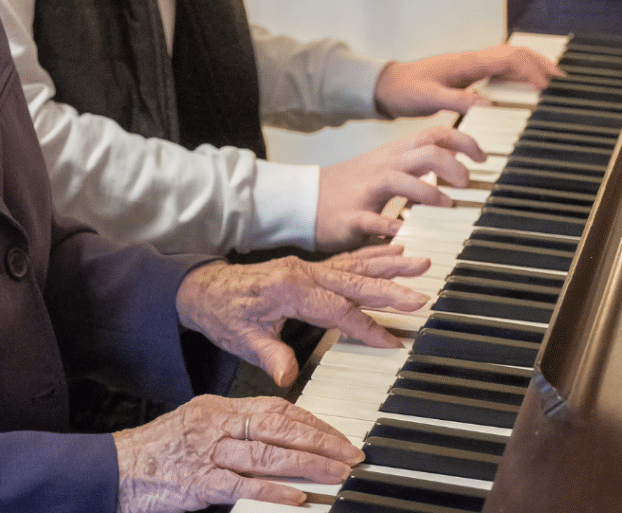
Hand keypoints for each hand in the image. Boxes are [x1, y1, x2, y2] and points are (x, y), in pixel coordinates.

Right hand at [114, 393, 362, 512]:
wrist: (121, 467)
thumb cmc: (162, 449)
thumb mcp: (200, 425)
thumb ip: (236, 428)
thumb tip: (279, 436)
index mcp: (219, 407)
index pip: (274, 407)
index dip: (311, 420)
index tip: (338, 434)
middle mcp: (216, 424)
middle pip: (277, 426)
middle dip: (319, 440)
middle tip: (351, 452)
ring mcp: (208, 453)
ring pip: (266, 454)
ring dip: (307, 464)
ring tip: (337, 473)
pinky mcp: (199, 483)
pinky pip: (242, 486)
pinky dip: (273, 491)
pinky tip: (298, 497)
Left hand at [175, 244, 428, 387]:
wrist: (204, 288)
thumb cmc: (222, 313)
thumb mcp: (241, 339)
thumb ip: (269, 355)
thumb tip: (286, 376)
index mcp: (289, 289)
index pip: (336, 310)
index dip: (364, 328)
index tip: (392, 342)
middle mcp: (302, 272)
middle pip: (353, 281)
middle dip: (389, 289)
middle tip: (421, 295)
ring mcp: (306, 267)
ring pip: (354, 266)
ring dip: (388, 263)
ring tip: (420, 259)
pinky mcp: (307, 268)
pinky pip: (345, 261)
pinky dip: (371, 255)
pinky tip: (393, 249)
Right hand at [316, 124, 482, 250]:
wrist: (304, 202)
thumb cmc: (348, 188)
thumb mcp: (382, 168)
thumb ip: (413, 165)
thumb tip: (452, 164)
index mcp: (392, 156)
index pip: (433, 135)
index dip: (463, 142)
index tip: (482, 157)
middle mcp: (382, 168)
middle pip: (424, 153)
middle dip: (453, 165)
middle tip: (467, 183)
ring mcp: (365, 191)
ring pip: (400, 180)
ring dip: (428, 192)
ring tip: (446, 205)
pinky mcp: (351, 216)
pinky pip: (373, 219)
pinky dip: (391, 225)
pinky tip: (404, 232)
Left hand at [374, 44, 560, 117]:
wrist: (386, 87)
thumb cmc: (404, 90)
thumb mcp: (427, 98)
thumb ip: (456, 100)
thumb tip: (488, 103)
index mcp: (464, 63)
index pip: (506, 59)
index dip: (529, 70)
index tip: (545, 87)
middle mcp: (470, 61)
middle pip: (513, 55)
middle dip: (538, 64)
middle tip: (561, 80)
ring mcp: (469, 67)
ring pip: (507, 61)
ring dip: (530, 68)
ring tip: (551, 82)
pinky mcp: (466, 76)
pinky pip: (497, 71)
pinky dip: (516, 76)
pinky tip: (524, 87)